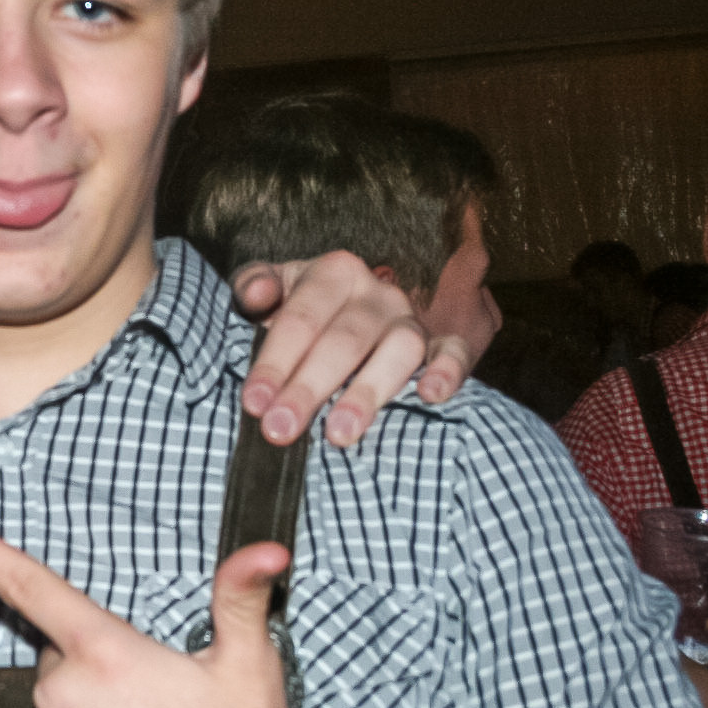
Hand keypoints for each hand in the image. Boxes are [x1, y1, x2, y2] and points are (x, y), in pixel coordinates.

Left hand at [232, 252, 470, 448]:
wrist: (346, 311)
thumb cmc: (299, 310)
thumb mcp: (269, 291)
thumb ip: (252, 288)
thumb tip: (255, 295)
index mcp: (333, 273)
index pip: (301, 318)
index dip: (274, 362)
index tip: (254, 403)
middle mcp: (377, 293)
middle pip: (345, 339)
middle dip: (309, 387)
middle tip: (282, 428)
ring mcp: (411, 318)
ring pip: (400, 348)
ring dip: (368, 392)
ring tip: (339, 434)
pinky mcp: (443, 342)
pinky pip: (454, 351)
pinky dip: (449, 370)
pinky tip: (431, 396)